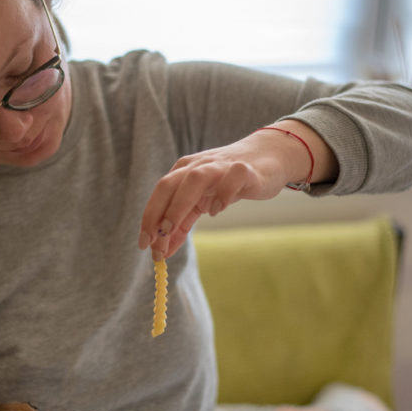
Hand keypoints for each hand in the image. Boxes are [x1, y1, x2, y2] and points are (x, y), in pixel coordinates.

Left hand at [139, 127, 313, 259]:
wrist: (267, 157)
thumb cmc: (228, 183)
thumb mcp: (200, 204)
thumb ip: (181, 224)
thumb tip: (161, 252)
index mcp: (183, 172)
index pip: (159, 194)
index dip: (148, 218)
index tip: (144, 244)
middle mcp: (197, 166)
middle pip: (169, 185)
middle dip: (157, 214)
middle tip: (154, 242)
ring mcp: (220, 166)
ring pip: (193, 180)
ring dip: (178, 205)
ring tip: (170, 229)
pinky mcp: (244, 170)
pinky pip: (230, 179)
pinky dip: (220, 195)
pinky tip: (216, 212)